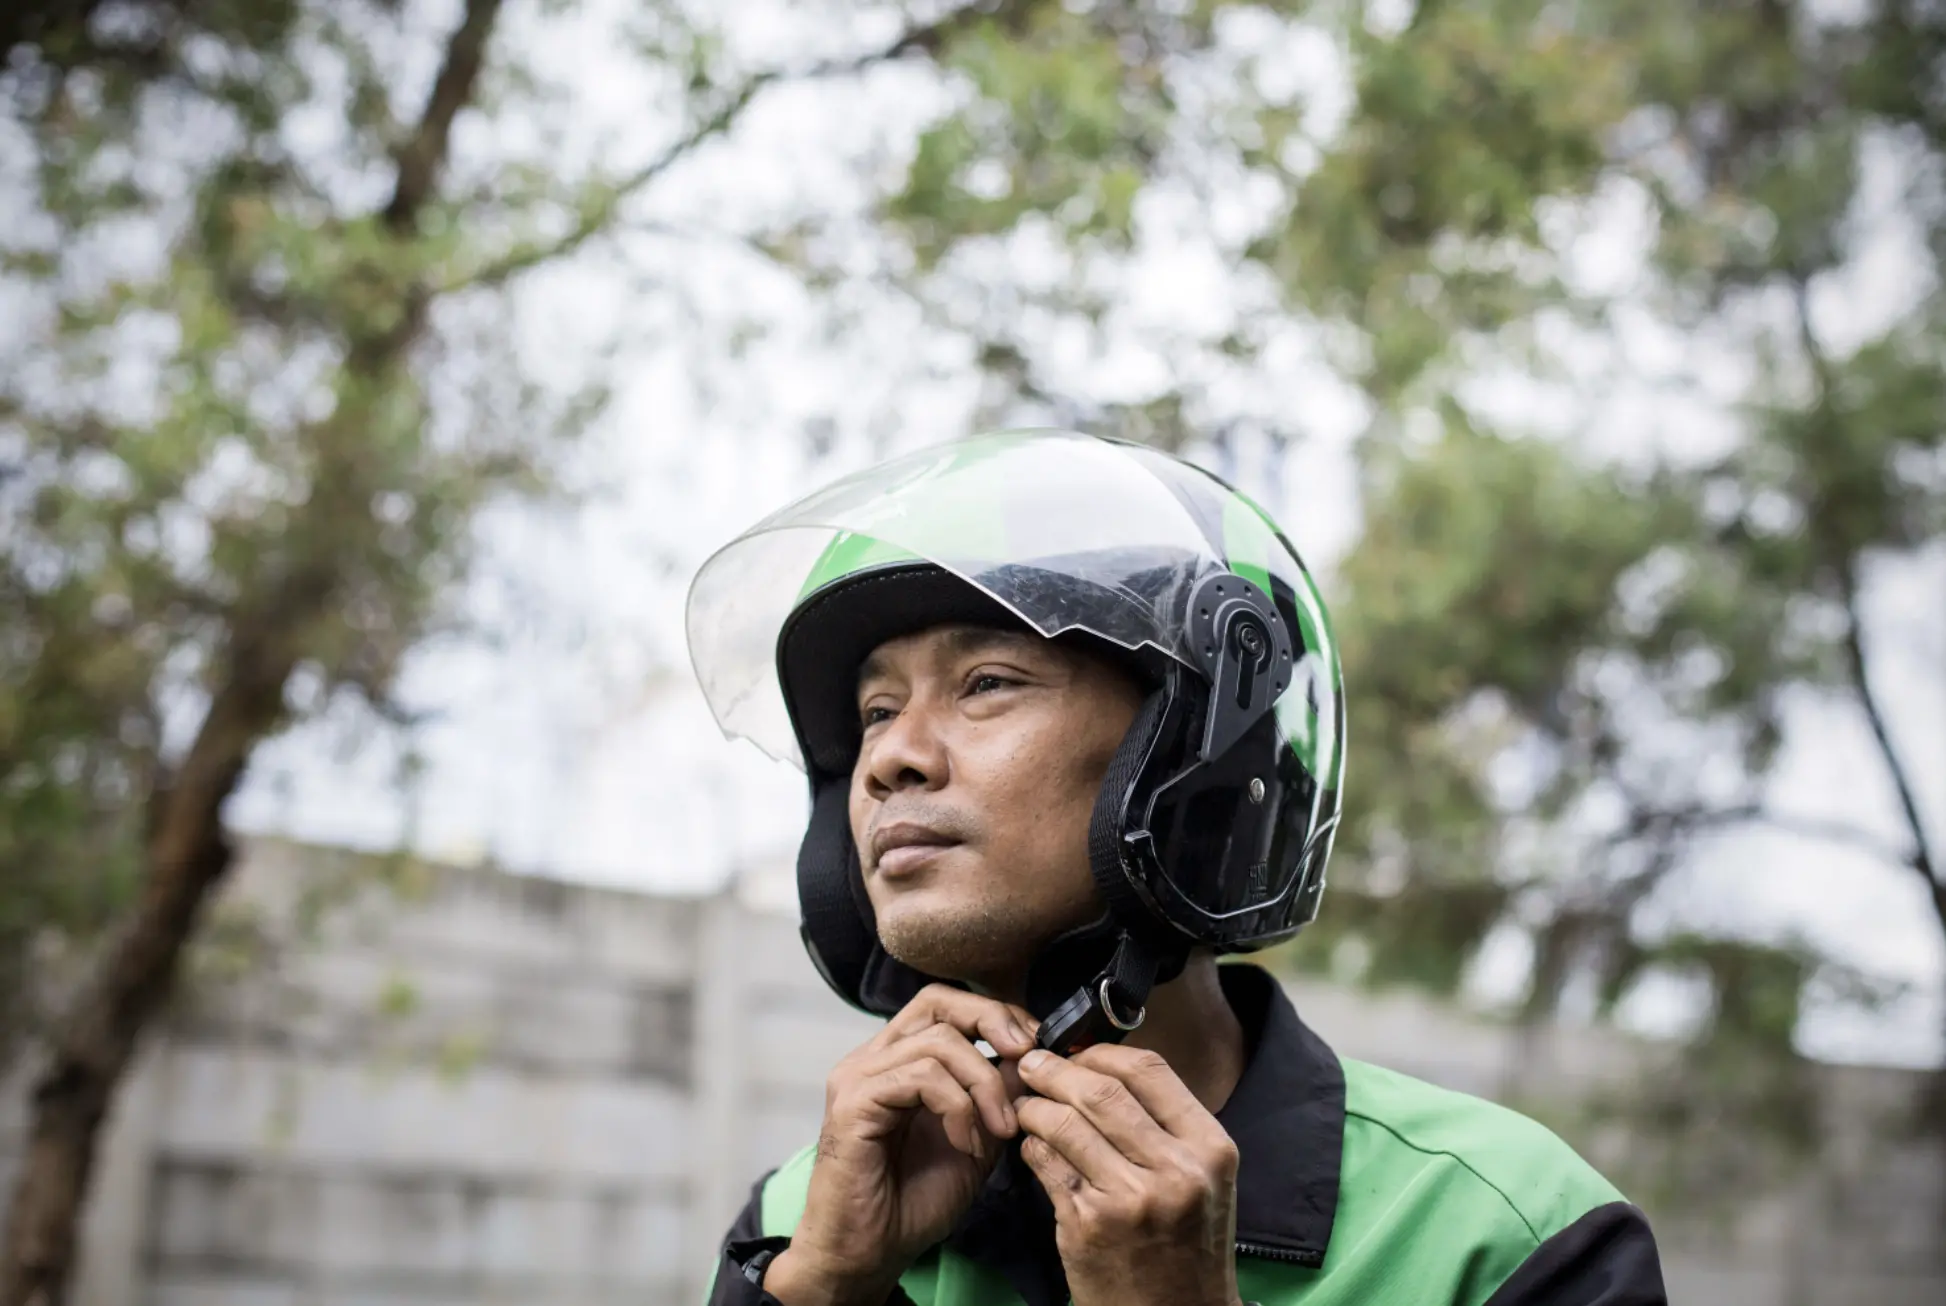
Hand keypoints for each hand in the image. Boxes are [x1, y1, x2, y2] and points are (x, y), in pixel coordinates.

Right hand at [765, 985, 1037, 1305]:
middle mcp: (874, 1058)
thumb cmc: (914, 1203)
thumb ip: (998, 1096)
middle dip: (992, 1020)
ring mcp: (859, 1076)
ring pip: (939, 1041)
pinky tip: (967, 1144)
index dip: (995, 1014)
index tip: (1036, 1048)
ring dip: (985, 1083)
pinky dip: (958, 1107)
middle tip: (1027, 1056)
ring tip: (1000, 1130)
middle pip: (938, 1001)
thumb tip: (1033, 1057)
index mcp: (898, 1060)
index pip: (946, 1004)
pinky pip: (922, 1077)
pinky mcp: (854, 1102)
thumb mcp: (976, 1140)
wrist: (870, 1254)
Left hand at [1013, 1044, 1242, 1305]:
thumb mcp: (1203, 1177)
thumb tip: (1101, 1066)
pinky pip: (1046, 1164)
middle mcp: (1175, 1170)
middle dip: (1056, 1070)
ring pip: (1064, 1123)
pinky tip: (1033, 1147)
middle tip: (1033, 1065)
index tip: (1076, 1052)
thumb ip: (1164, 1124)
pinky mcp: (1088, 1225)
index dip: (1101, 1053)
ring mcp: (1130, 1199)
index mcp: (1210, 1147)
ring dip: (1035, 1107)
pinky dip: (1032, 1147)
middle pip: (1100, 1090)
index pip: (1149, 1070)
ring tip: (1026, 1106)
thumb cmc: (1187, 1244)